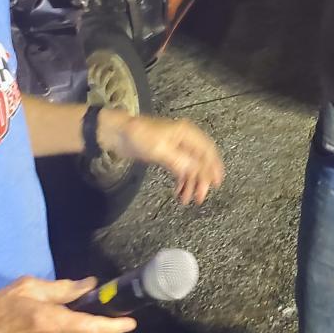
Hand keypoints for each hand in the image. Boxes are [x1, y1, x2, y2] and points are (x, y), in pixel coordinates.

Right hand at [0, 276, 134, 332]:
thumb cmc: (0, 308)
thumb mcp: (29, 288)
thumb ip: (64, 288)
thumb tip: (91, 285)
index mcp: (51, 323)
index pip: (94, 329)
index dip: (116, 326)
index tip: (130, 322)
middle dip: (108, 331)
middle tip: (108, 316)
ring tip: (92, 325)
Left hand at [101, 111, 224, 204]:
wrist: (117, 133)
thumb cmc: (138, 136)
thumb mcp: (159, 150)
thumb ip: (180, 161)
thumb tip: (197, 172)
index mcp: (187, 133)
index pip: (207, 151)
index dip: (214, 167)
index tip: (216, 183)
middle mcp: (185, 139)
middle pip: (201, 160)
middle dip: (202, 179)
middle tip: (200, 197)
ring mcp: (177, 147)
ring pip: (191, 167)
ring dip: (191, 183)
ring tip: (187, 199)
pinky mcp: (168, 154)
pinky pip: (181, 168)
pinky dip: (182, 180)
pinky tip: (179, 192)